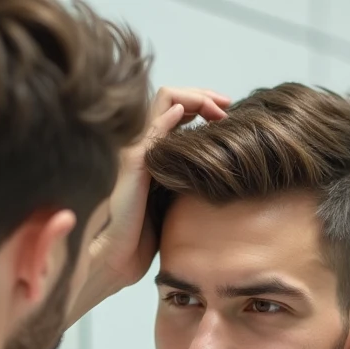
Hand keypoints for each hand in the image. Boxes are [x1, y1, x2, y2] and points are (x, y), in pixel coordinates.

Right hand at [87, 86, 230, 291]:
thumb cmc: (149, 229)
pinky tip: (190, 116)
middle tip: (227, 105)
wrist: (122, 252)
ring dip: (196, 99)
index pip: (176, 105)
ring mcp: (137, 147)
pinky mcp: (135, 161)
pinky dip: (172, 117)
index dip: (202, 102)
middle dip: (203, 95)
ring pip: (165, 100)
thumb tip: (221, 155)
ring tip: (219, 112)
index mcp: (153, 145)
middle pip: (172, 96)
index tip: (227, 113)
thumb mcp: (177, 189)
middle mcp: (143, 140)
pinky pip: (154, 129)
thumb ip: (188, 168)